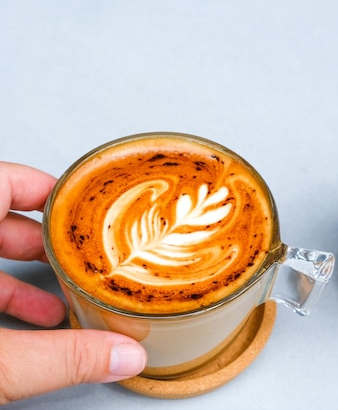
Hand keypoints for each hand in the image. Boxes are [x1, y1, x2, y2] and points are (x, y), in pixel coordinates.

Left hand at [0, 162, 145, 403]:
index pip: (1, 180)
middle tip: (81, 252)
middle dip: (46, 238)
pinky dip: (1, 296)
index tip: (79, 203)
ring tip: (63, 292)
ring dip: (25, 271)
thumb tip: (124, 354)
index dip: (43, 187)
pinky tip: (30, 321)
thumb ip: (63, 358)